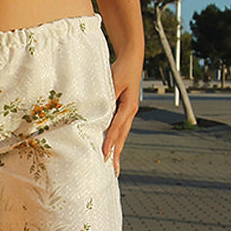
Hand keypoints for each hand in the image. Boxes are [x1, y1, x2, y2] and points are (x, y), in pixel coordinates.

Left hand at [102, 53, 140, 175]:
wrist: (131, 59)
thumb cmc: (121, 69)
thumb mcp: (113, 82)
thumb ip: (107, 97)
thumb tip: (99, 113)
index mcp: (128, 106)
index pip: (117, 127)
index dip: (110, 141)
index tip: (104, 154)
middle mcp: (130, 111)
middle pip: (122, 136)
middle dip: (117, 153)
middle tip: (113, 170)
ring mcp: (128, 112)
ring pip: (122, 134)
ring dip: (117, 149)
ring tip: (114, 165)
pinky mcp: (124, 110)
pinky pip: (120, 128)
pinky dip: (116, 139)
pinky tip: (112, 147)